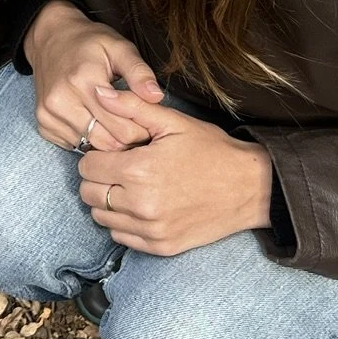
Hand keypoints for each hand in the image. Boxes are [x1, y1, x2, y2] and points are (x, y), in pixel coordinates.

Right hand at [24, 1, 162, 152]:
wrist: (51, 39)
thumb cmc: (90, 43)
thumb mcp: (120, 47)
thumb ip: (139, 72)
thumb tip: (156, 97)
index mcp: (84, 80)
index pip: (122, 127)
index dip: (141, 128)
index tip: (148, 121)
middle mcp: (62, 100)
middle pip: (107, 142)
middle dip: (126, 139)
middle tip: (136, 124)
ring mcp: (49, 114)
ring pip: (91, 148)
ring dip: (107, 141)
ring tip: (116, 123)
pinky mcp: (44, 123)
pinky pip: (74, 145)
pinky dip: (88, 139)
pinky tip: (95, 122)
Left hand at [76, 86, 274, 255]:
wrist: (250, 188)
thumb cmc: (211, 151)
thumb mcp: (174, 122)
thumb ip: (132, 107)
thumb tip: (99, 92)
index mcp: (139, 171)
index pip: (87, 167)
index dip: (98, 156)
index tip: (115, 152)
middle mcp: (140, 204)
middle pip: (88, 194)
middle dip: (99, 178)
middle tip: (121, 169)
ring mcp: (150, 229)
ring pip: (101, 217)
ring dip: (109, 201)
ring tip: (132, 187)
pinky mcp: (160, 246)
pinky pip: (121, 236)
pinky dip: (124, 222)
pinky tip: (142, 206)